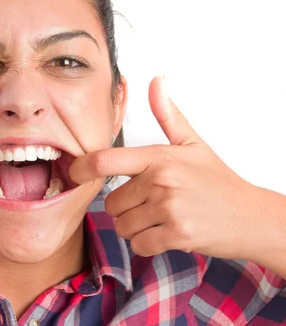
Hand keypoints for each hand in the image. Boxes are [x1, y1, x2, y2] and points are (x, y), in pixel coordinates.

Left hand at [69, 77, 257, 258]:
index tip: (74, 173)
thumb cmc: (218, 181)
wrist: (251, 216)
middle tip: (150, 207)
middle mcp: (160, 180)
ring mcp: (168, 208)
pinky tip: (166, 234)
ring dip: (136, 228)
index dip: (82, 167)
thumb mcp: (193, 144)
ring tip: (160, 219)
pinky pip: (139, 245)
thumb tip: (156, 81)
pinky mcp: (176, 234)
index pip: (106, 160)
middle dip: (124, 209)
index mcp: (159, 157)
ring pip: (123, 226)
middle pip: (111, 203)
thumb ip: (168, 116)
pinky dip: (148, 244)